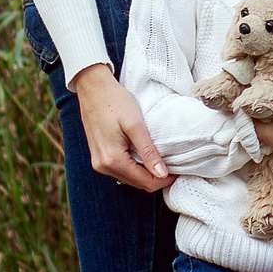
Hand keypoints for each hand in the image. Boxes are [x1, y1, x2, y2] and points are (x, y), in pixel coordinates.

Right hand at [71, 63, 170, 189]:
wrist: (93, 88)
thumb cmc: (115, 101)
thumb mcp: (136, 125)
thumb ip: (148, 151)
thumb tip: (162, 174)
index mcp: (112, 160)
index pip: (145, 182)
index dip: (165, 179)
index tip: (179, 170)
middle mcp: (103, 167)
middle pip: (137, 183)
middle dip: (156, 177)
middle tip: (174, 164)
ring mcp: (99, 163)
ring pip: (129, 178)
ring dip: (146, 173)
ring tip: (162, 159)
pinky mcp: (99, 157)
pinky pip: (121, 170)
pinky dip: (135, 167)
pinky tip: (145, 156)